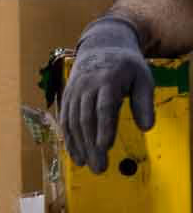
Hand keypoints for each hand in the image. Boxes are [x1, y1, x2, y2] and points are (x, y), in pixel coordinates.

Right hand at [60, 17, 155, 173]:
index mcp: (107, 80)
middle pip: (86, 118)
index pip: (104, 107)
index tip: (105, 147)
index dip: (104, 128)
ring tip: (86, 164)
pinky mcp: (67, 95)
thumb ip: (144, 102)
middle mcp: (86, 86)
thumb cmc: (126, 64)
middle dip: (91, 145)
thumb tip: (146, 127)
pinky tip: (74, 152)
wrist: (101, 44)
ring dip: (78, 144)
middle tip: (99, 167)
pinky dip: (68, 137)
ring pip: (73, 120)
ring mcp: (74, 90)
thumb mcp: (143, 77)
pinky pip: (65, 118)